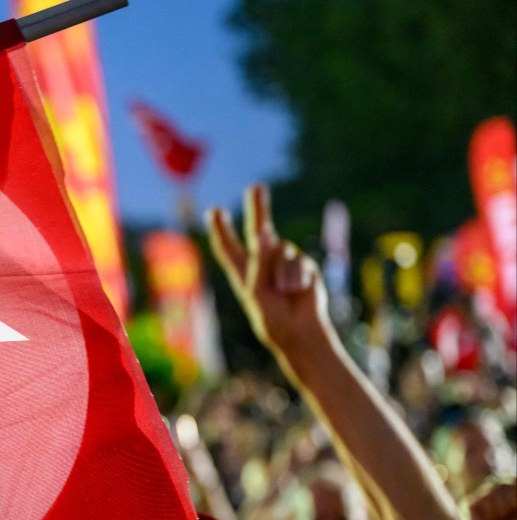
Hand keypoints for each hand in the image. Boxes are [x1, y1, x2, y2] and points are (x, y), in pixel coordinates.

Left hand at [207, 184, 331, 361]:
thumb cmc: (272, 317)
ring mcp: (284, 263)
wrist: (301, 332)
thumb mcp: (257, 292)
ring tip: (284, 292)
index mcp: (244, 272)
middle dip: (258, 208)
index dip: (222, 230)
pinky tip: (298, 291)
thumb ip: (258, 263)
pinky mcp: (304, 266)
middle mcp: (263, 263)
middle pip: (259, 230)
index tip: (215, 212)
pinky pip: (299, 262)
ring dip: (282, 273)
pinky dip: (297, 277)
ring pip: (281, 250)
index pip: (229, 247)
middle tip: (256, 187)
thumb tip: (262, 234)